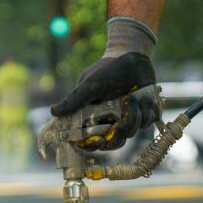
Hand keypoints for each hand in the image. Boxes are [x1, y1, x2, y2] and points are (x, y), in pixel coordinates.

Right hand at [50, 17, 159, 150]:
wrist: (132, 57)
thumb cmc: (107, 70)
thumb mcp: (90, 85)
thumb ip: (74, 100)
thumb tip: (53, 112)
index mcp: (94, 117)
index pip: (90, 140)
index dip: (92, 145)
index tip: (98, 140)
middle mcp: (111, 121)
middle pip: (113, 143)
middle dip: (117, 134)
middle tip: (120, 123)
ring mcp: (129, 119)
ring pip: (132, 132)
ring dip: (134, 116)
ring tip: (131, 97)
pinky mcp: (145, 114)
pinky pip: (148, 122)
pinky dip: (147, 111)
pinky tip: (143, 98)